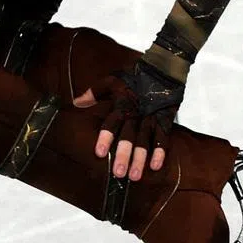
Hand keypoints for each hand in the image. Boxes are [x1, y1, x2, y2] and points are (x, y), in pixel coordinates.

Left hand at [74, 59, 183, 181]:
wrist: (163, 66)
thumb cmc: (134, 74)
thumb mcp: (111, 80)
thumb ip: (94, 93)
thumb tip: (76, 103)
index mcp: (122, 103)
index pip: (112, 123)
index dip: (106, 137)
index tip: (99, 153)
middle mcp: (136, 112)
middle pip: (129, 136)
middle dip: (124, 155)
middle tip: (119, 173)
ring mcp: (152, 116)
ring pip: (145, 140)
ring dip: (140, 159)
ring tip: (134, 176)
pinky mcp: (166, 118)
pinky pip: (164, 137)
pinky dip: (161, 152)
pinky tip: (156, 166)